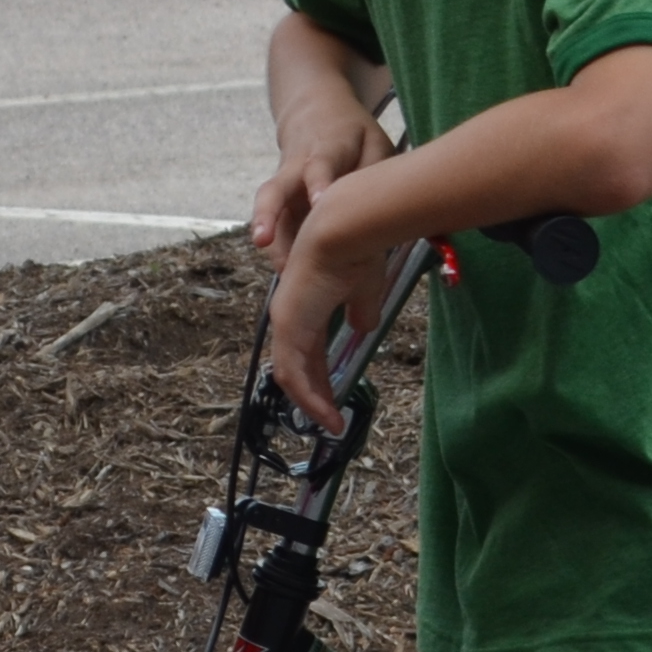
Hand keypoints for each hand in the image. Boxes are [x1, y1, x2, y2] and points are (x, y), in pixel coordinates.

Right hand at [248, 112, 389, 261]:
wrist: (313, 114)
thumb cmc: (352, 136)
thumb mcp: (373, 143)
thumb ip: (376, 171)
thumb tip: (383, 210)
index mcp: (326, 147)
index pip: (319, 164)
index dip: (318, 182)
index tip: (319, 201)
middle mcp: (296, 166)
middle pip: (275, 188)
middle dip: (267, 213)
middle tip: (263, 240)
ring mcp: (284, 185)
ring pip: (270, 213)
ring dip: (272, 240)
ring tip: (283, 272)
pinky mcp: (281, 200)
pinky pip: (277, 224)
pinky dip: (282, 248)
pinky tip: (293, 274)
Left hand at [259, 208, 377, 433]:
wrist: (346, 228)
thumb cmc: (357, 249)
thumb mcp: (365, 288)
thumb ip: (362, 309)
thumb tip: (363, 327)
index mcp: (306, 305)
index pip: (308, 351)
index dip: (321, 375)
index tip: (337, 396)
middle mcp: (290, 315)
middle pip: (297, 367)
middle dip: (314, 395)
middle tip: (330, 420)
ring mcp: (286, 321)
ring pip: (291, 376)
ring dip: (310, 403)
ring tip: (330, 423)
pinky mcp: (288, 326)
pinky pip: (292, 374)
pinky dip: (307, 398)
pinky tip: (325, 413)